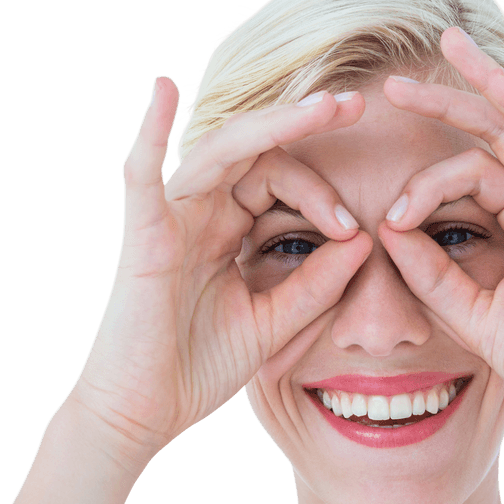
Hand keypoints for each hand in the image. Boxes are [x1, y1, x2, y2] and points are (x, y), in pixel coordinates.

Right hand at [71, 79, 371, 469]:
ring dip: (271, 124)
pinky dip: (147, 133)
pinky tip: (161, 90)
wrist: (147, 413)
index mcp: (228, 230)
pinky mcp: (143, 238)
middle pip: (256, 152)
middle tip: (355, 104)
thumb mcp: (273, 321)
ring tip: (321, 106)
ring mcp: (170, 220)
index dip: (322, 196)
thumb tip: (363, 240)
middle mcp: (199, 214)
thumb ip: (315, 283)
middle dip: (304, 125)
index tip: (356, 228)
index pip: (279, 183)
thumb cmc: (200, 366)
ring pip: (221, 153)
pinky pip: (139, 177)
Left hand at [379, 28, 503, 454]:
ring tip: (449, 45)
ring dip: (488, 84)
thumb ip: (434, 274)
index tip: (389, 217)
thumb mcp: (475, 314)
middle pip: (494, 136)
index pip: (472, 175)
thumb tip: (387, 228)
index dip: (423, 185)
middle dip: (446, 104)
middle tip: (393, 85)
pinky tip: (497, 83)